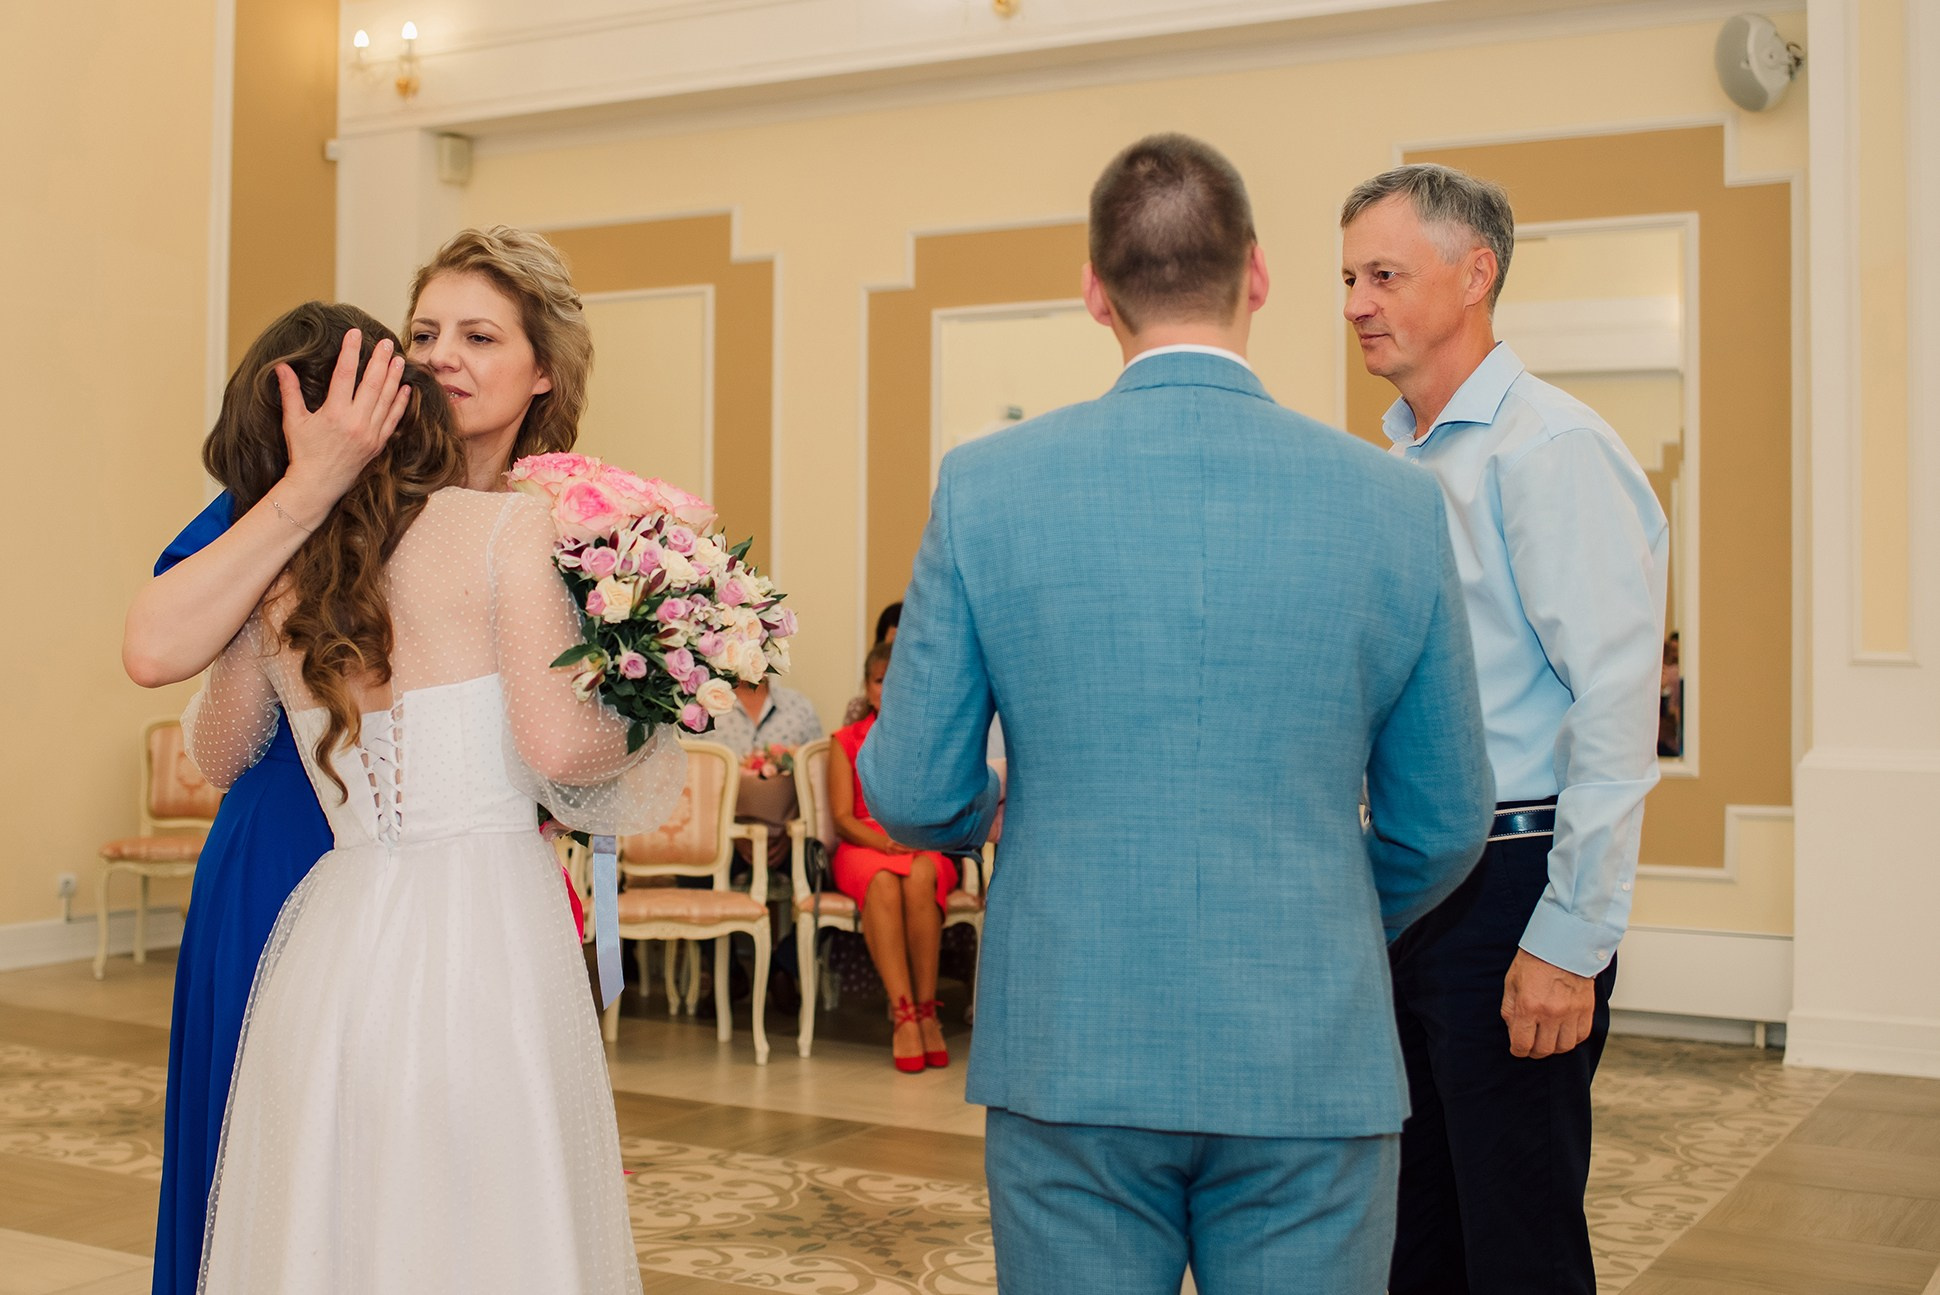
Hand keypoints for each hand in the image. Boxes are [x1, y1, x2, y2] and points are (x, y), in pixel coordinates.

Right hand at [275, 328, 410, 516]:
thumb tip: (281, 366)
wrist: (317, 485)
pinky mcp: (378, 443)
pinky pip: (393, 419)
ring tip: (397, 358)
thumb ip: (290, 392)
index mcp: (334, 413)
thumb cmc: (303, 453)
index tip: (354, 334)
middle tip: (384, 341)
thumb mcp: (294, 421)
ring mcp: (370, 433)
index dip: (350, 352)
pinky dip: (400, 402)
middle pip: (371, 383)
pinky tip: (405, 388)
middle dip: (379, 360)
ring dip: (393, 377)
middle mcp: (355, 421)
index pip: (344, 374)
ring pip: (386, 399)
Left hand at [1500, 948, 1594, 1058]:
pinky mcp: (1586, 1009)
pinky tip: (1564, 1032)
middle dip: (1535, 1052)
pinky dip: (1572, 1039)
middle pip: (1544, 1049)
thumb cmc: (1535, 960)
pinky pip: (1581, 1036)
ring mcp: (1571, 1012)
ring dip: (1554, 1047)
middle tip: (1532, 1046)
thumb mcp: (1511, 983)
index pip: (1522, 1043)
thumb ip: (1509, 1009)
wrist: (1562, 945)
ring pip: (1564, 1047)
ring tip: (1548, 1040)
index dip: (1518, 1051)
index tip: (1518, 1049)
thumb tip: (1513, 1029)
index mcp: (1528, 1006)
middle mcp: (1551, 1013)